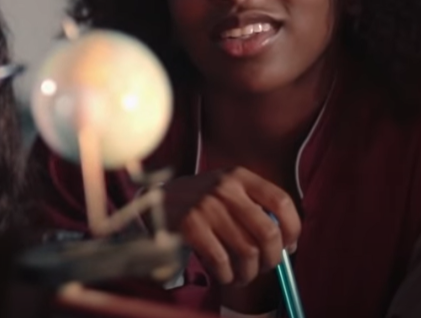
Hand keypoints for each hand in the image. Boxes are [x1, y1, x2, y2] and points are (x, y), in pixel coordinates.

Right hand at [163, 167, 300, 284]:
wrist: (158, 200)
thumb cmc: (202, 201)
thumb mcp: (228, 191)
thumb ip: (256, 209)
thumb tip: (288, 245)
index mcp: (239, 176)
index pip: (281, 201)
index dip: (292, 228)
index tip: (289, 245)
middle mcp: (225, 188)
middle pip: (267, 232)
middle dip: (272, 258)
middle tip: (265, 267)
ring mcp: (206, 206)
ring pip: (247, 251)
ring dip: (249, 272)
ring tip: (243, 275)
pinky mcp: (190, 225)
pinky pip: (221, 260)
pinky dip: (227, 274)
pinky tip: (224, 273)